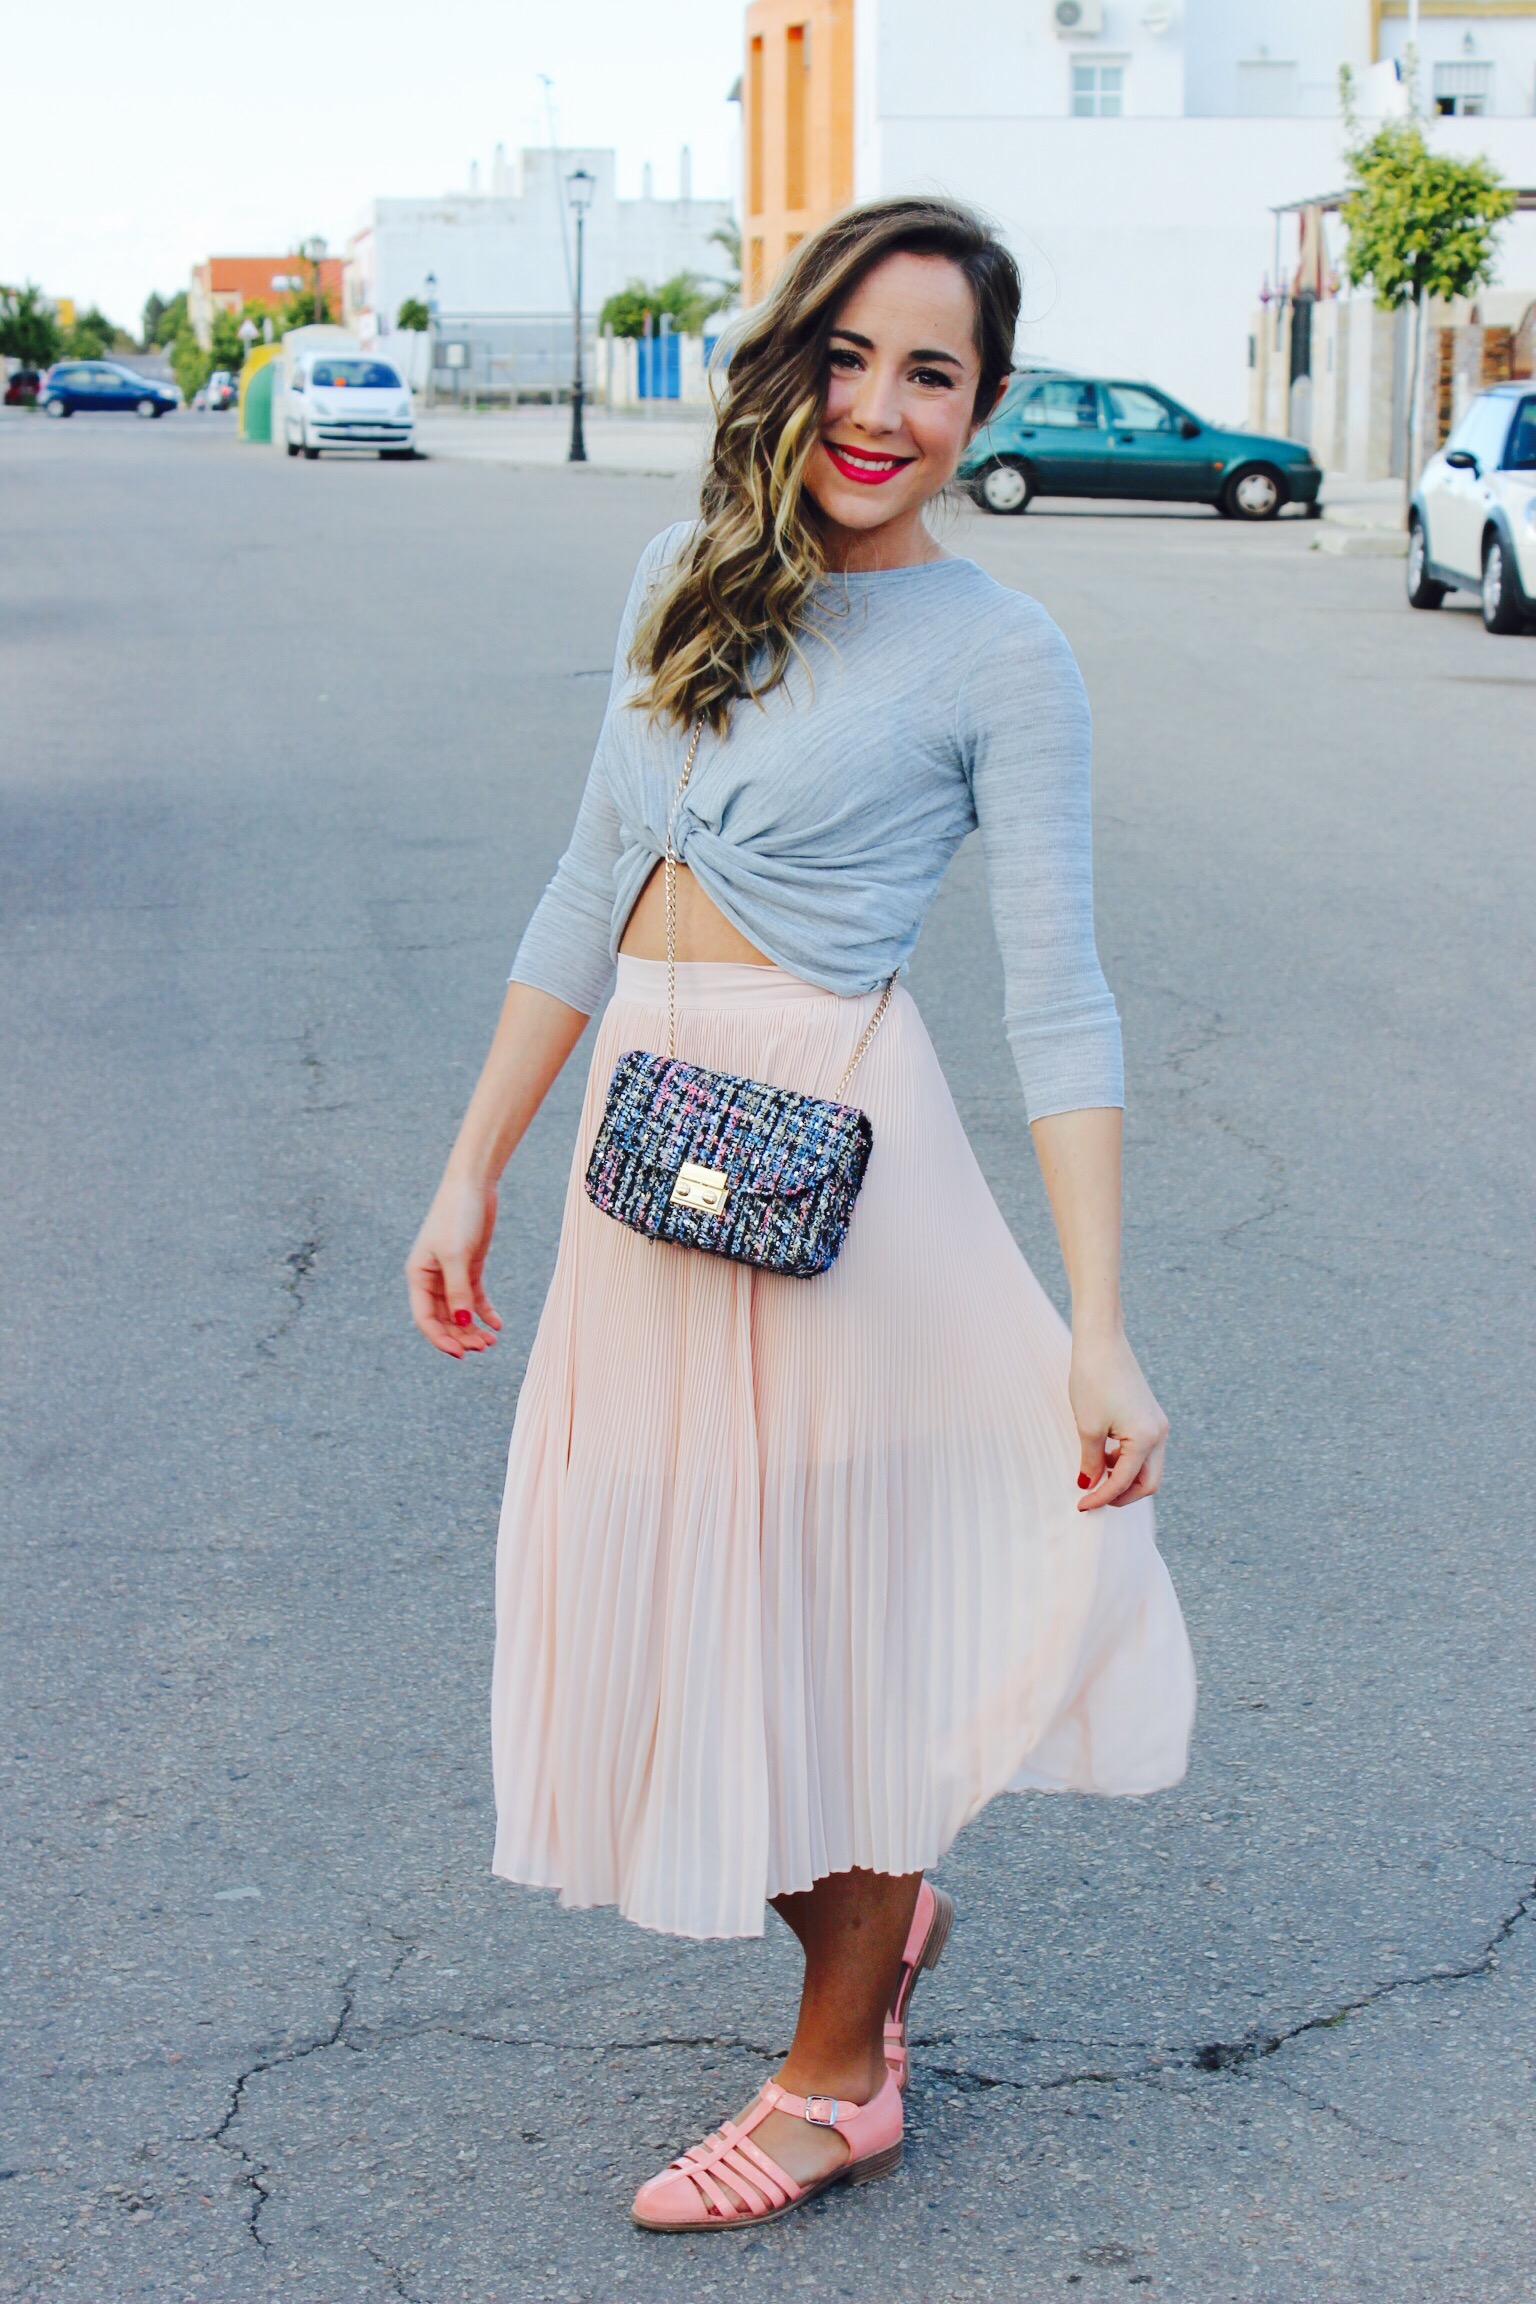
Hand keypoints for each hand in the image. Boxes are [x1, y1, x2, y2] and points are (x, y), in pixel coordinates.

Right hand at [405, 1172, 502, 1357]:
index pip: (425, 1318)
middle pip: (443, 1319)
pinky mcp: (469, 1267)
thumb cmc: (457, 1215)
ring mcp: (451, 1274)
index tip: (461, 1354)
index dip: (441, 1339)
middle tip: (484, 1347)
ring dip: (473, 1329)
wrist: (473, 1185)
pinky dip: (485, 1313)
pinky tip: (497, 1324)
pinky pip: (474, 1298)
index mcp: (418, 1276)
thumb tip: (462, 1322)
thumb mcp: (456, 1255)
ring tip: (492, 1340)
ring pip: (460, 1312)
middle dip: (461, 1337)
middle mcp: (431, 1278)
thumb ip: (458, 1291)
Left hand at [1068, 1327, 1167, 1510]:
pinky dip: (1127, 1460)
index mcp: (1146, 1438)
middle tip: (1095, 1499)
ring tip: (1097, 1475)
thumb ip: (1092, 1461)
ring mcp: (1158, 1424)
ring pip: (1148, 1467)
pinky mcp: (1150, 1415)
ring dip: (1125, 1478)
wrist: (1101, 1342)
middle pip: (1149, 1482)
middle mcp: (1159, 1433)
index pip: (1125, 1482)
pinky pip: (1144, 1450)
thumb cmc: (1092, 1380)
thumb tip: (1089, 1484)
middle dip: (1123, 1495)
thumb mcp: (1088, 1427)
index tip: (1081, 1505)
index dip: (1102, 1498)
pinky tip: (1105, 1456)